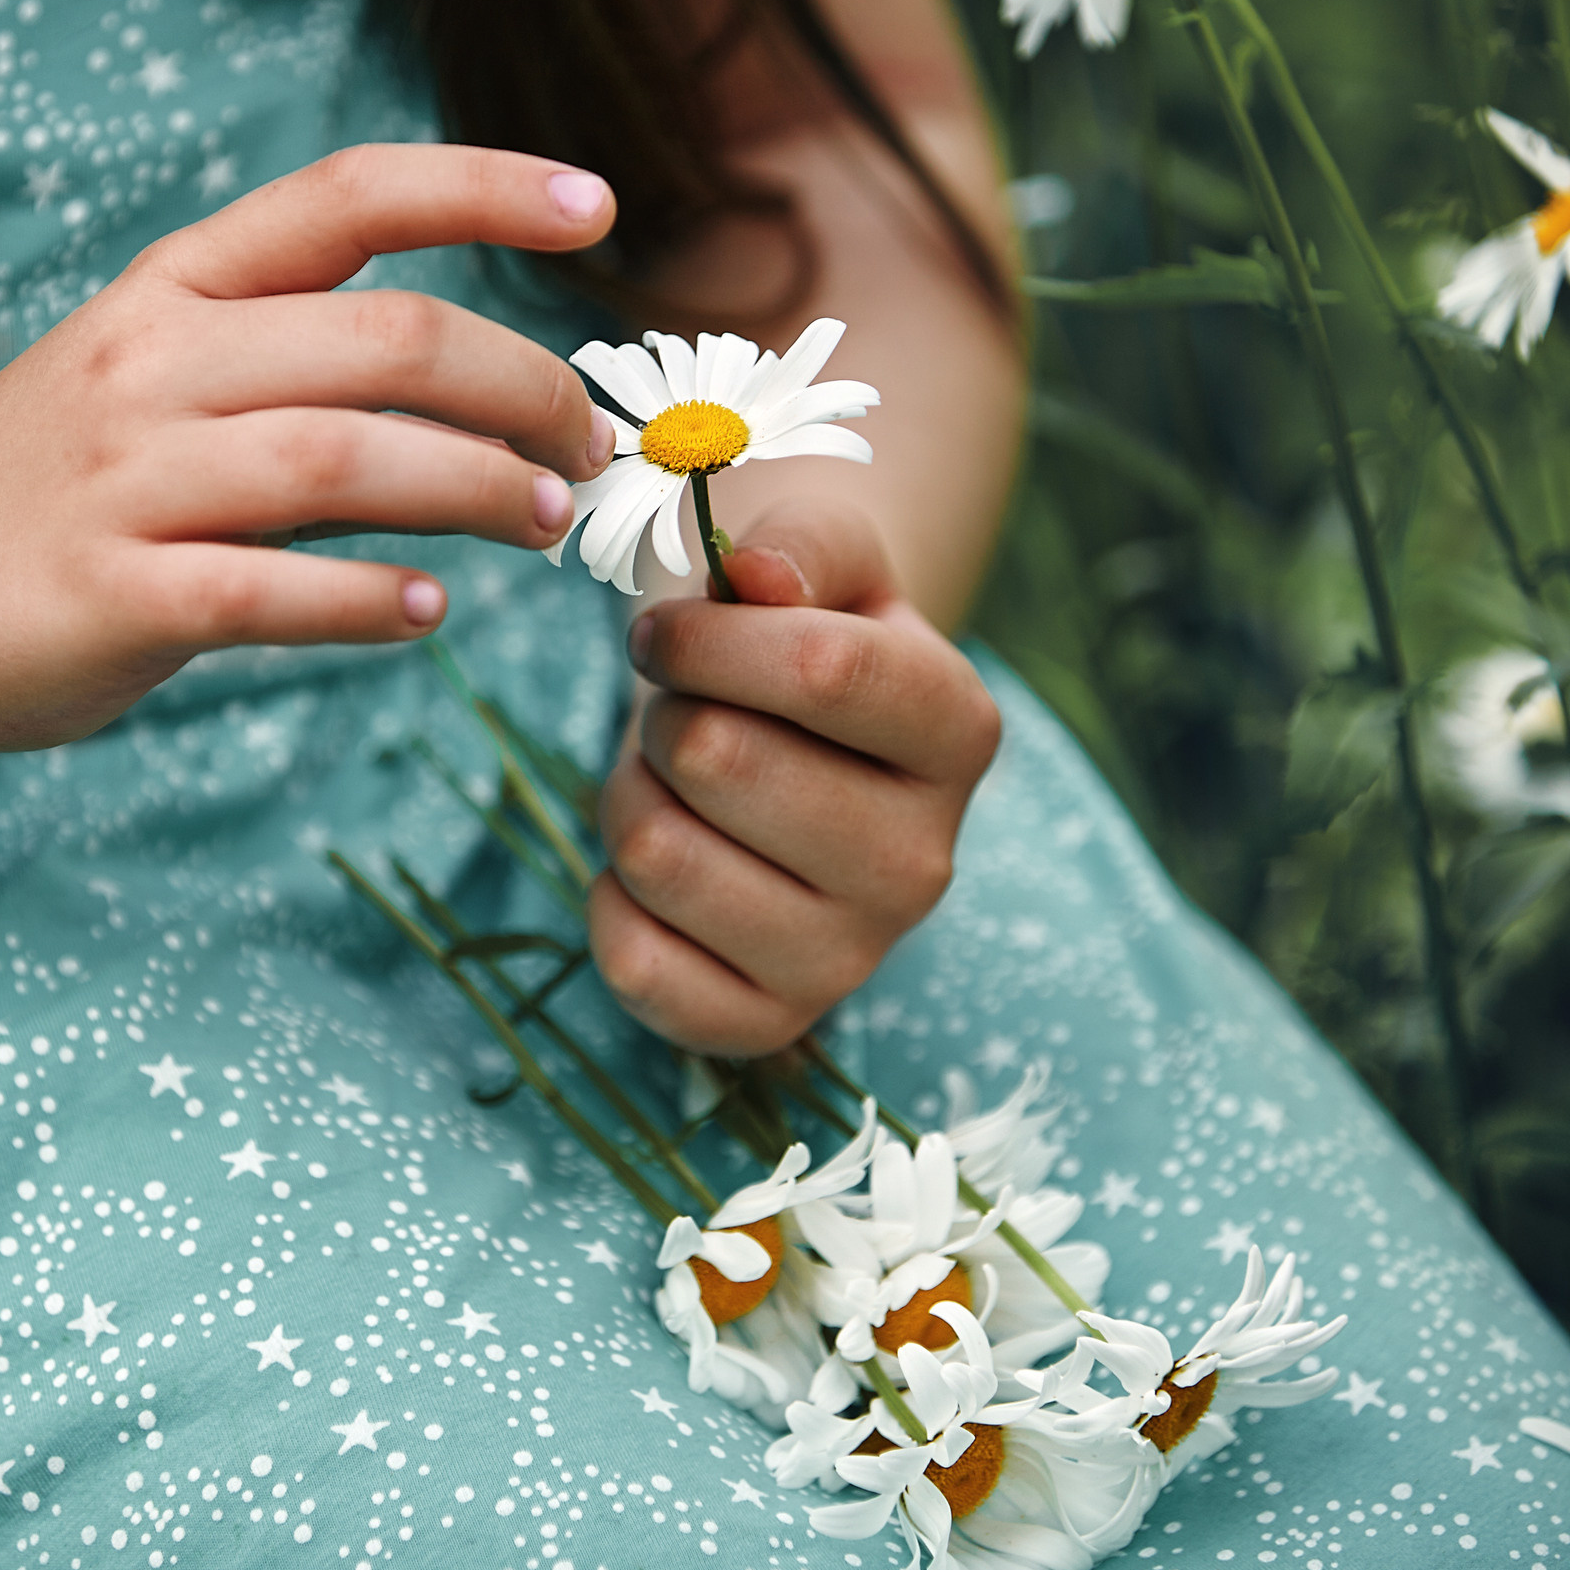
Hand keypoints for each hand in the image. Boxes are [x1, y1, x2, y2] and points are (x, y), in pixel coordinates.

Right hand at [0, 144, 620, 752]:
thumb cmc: (42, 489)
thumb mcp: (152, 388)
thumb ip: (296, 385)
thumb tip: (483, 419)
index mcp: (174, 292)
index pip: (346, 198)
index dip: (482, 188)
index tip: (595, 205)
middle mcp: (153, 364)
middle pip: (388, 340)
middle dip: (523, 385)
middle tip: (583, 449)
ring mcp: (124, 480)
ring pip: (345, 458)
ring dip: (476, 489)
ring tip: (542, 520)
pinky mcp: (108, 597)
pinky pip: (266, 590)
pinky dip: (365, 600)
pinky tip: (424, 612)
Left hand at [588, 498, 1002, 1056]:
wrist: (794, 763)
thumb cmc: (798, 644)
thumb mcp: (821, 564)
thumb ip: (800, 545)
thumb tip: (757, 574)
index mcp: (959, 730)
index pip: (821, 670)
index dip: (703, 638)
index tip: (664, 633)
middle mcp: (925, 861)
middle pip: (719, 761)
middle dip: (663, 714)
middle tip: (680, 717)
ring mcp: (852, 958)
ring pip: (657, 855)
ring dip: (627, 796)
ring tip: (668, 785)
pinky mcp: (769, 1025)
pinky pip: (633, 963)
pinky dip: (611, 899)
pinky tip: (659, 868)